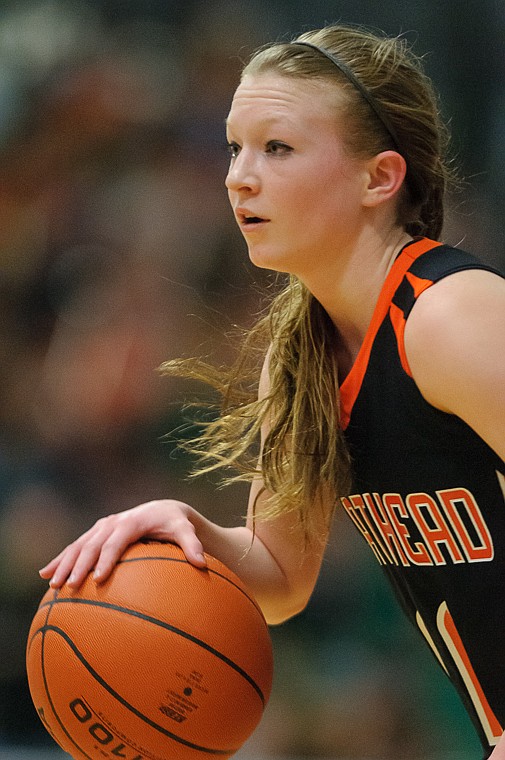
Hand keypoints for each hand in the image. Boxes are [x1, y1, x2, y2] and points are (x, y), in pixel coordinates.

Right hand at [38, 499, 206, 588]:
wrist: (165, 509)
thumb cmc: (176, 523)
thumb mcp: (186, 530)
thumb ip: (192, 544)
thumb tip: (201, 563)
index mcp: (132, 521)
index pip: (117, 540)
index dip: (107, 558)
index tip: (100, 578)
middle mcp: (113, 522)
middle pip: (92, 543)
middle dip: (79, 564)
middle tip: (71, 586)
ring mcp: (102, 527)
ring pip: (79, 545)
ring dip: (64, 563)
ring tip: (52, 584)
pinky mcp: (96, 533)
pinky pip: (76, 547)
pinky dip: (60, 559)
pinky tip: (45, 575)